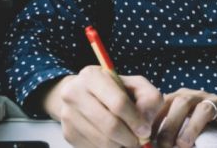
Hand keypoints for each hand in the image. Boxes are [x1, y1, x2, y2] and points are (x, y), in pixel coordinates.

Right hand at [42, 66, 162, 147]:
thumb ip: (148, 99)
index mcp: (92, 76)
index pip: (118, 103)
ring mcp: (68, 114)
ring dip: (121, 146)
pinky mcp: (68, 133)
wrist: (85, 96)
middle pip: (110, 125)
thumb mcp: (136, 86)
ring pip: (103, 141)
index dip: (136, 121)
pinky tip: (114, 141)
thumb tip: (145, 124)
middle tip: (139, 141)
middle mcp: (74, 93)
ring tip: (127, 140)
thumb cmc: (116, 91)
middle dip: (130, 138)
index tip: (146, 131)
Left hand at [153, 89, 216, 147]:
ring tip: (184, 145)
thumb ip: (169, 128)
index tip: (147, 138)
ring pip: (204, 109)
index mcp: (180, 98)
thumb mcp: (183, 120)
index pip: (163, 104)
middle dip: (170, 125)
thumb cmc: (201, 121)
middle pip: (181, 103)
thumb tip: (151, 143)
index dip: (153, 121)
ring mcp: (215, 101)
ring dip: (192, 128)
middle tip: (164, 145)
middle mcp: (196, 96)